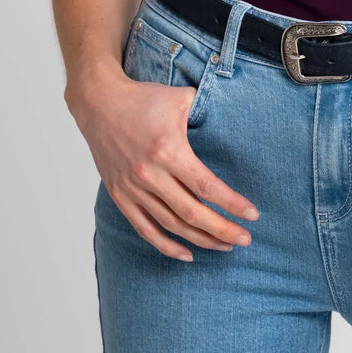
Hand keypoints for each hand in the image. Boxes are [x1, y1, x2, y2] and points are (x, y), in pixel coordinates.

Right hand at [70, 67, 260, 262]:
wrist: (99, 103)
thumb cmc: (143, 99)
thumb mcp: (180, 98)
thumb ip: (205, 112)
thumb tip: (227, 124)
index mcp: (168, 151)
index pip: (206, 186)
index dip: (231, 204)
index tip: (251, 214)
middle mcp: (150, 174)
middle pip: (192, 213)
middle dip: (222, 230)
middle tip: (245, 239)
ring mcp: (133, 188)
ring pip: (171, 225)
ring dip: (200, 239)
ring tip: (224, 246)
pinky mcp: (120, 196)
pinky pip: (145, 229)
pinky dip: (166, 245)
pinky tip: (187, 254)